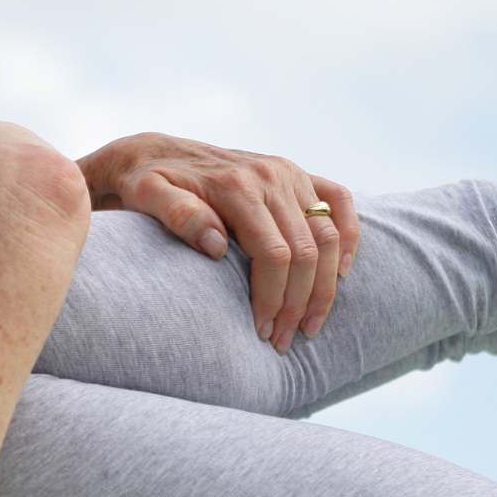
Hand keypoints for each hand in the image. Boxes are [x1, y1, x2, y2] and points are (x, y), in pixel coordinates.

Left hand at [77, 133, 360, 353]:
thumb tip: (217, 245)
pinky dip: (349, 236)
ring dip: (324, 287)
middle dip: (299, 304)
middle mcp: (271, 175)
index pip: (274, 253)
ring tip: (309, 325)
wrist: (154, 154)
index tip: (261, 332)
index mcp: (239, 185)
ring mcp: (290, 173)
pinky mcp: (299, 175)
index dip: (273, 298)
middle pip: (306, 252)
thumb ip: (178, 215)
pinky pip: (340, 201)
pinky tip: (342, 272)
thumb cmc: (147, 184)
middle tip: (282, 341)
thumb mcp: (148, 196)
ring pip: (328, 236)